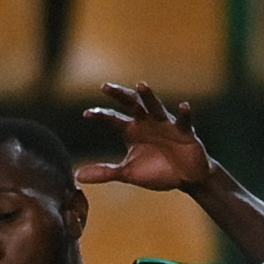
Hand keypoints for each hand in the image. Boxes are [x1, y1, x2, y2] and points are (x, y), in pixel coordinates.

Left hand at [76, 83, 211, 193]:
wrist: (186, 178)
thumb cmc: (157, 171)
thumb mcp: (128, 173)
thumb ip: (104, 172)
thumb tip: (77, 176)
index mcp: (132, 130)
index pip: (113, 120)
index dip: (101, 116)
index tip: (87, 114)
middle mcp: (147, 122)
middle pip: (131, 104)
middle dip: (119, 95)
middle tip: (105, 87)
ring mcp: (166, 125)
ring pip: (155, 107)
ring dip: (148, 97)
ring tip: (140, 85)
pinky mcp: (184, 132)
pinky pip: (183, 121)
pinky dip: (184, 114)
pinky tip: (184, 106)